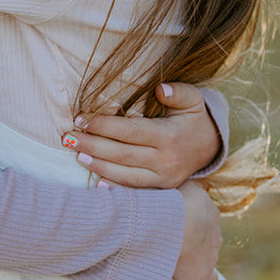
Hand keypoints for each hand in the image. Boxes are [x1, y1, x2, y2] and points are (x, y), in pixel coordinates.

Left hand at [61, 82, 220, 188]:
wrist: (211, 147)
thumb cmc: (194, 118)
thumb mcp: (194, 99)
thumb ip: (178, 92)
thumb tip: (160, 89)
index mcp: (170, 136)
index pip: (130, 131)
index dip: (104, 125)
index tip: (82, 119)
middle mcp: (166, 160)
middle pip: (122, 154)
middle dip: (93, 145)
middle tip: (68, 138)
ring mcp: (163, 178)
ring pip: (125, 174)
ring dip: (99, 166)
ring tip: (78, 155)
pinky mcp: (161, 189)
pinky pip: (134, 190)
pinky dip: (114, 187)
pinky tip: (95, 182)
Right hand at [173, 180, 220, 279]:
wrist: (167, 226)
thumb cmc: (171, 202)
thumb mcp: (184, 184)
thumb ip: (193, 186)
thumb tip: (198, 184)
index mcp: (211, 212)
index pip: (204, 217)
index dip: (190, 220)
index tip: (175, 222)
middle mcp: (216, 233)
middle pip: (208, 237)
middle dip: (194, 239)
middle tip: (173, 239)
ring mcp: (212, 255)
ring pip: (208, 256)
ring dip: (195, 257)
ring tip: (174, 255)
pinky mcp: (204, 274)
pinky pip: (208, 278)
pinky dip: (200, 277)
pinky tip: (188, 275)